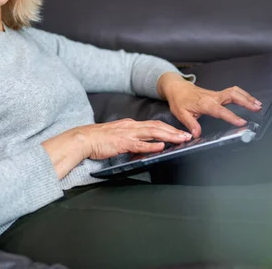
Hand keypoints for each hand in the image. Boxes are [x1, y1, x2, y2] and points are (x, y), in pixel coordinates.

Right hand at [73, 118, 193, 159]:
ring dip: (168, 136)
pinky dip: (151, 145)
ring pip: (152, 133)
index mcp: (131, 125)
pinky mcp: (122, 144)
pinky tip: (161, 146)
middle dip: (174, 131)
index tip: (180, 132)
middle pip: (157, 126)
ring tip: (181, 139)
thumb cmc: (98, 139)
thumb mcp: (118, 134)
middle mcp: (131, 127)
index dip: (168, 128)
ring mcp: (127, 134)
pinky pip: (139, 145)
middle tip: (188, 135)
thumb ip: (130, 137)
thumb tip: (142, 143)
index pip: (154, 124)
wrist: (83, 138)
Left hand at [157, 72, 261, 137]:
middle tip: (257, 108)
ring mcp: (216, 94)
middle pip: (232, 95)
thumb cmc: (179, 100)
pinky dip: (243, 95)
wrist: (177, 87)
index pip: (221, 111)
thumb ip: (191, 124)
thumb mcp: (181, 114)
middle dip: (246, 101)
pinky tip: (250, 100)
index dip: (232, 116)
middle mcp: (213, 97)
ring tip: (258, 105)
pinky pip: (232, 92)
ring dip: (247, 97)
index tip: (242, 122)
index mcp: (204, 104)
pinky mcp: (218, 93)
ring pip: (234, 92)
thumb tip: (197, 134)